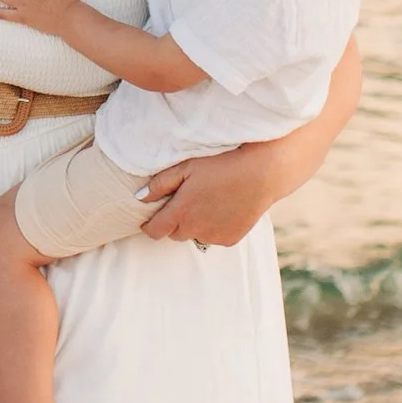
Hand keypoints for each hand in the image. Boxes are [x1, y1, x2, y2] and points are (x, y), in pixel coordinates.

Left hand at [137, 144, 273, 246]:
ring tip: (208, 202)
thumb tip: (139, 198)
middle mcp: (196, 229)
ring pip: (195, 236)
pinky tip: (223, 208)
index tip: (152, 217)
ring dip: (196, 225)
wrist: (262, 172)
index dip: (150, 225)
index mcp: (181, 211)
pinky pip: (214, 237)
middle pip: (175, 234)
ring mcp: (214, 236)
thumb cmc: (222, 163)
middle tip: (186, 201)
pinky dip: (214, 227)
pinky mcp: (230, 239)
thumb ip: (160, 184)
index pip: (154, 232)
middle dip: (175, 221)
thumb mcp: (186, 166)